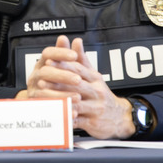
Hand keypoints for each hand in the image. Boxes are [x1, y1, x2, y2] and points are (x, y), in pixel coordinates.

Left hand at [16, 36, 134, 139]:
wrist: (119, 117)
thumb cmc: (102, 95)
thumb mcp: (95, 76)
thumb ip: (83, 60)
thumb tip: (76, 41)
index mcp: (95, 79)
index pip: (78, 70)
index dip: (63, 65)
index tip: (49, 61)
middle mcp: (97, 92)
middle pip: (76, 85)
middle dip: (58, 82)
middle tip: (42, 78)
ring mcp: (95, 108)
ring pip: (75, 103)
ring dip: (59, 99)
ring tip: (45, 97)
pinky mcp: (92, 122)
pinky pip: (76, 120)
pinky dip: (65, 118)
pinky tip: (53, 115)